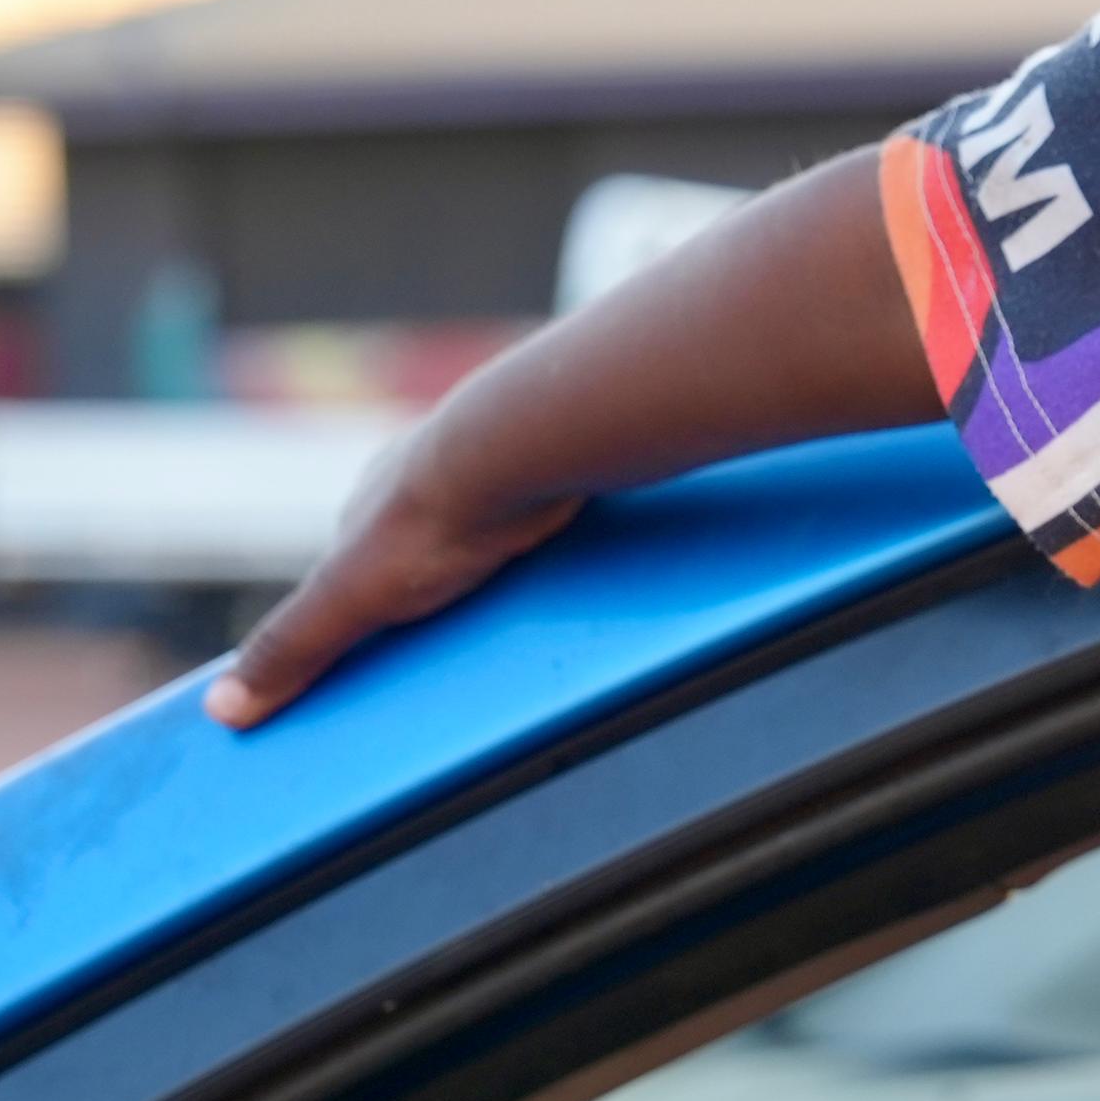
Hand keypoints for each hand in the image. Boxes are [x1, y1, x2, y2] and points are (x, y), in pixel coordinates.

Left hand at [192, 146, 933, 729]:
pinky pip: (302, 639)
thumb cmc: (633, 406)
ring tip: (271, 694)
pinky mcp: (365, 578)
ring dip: (299, 645)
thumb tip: (868, 384)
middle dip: (348, 600)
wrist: (561, 412)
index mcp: (481, 468)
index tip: (413, 581)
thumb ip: (758, 413)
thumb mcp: (685, 425)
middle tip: (328, 651)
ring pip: (330, 605)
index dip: (420, 551)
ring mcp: (385, 539)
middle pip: (374, 561)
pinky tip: (231, 716)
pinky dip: (268, 672)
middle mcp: (419, 496)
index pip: (438, 516)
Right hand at [206, 419, 580, 727]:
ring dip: (486, 584)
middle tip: (446, 661)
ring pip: (479, 546)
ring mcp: (488, 481)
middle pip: (417, 563)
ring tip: (504, 631)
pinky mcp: (544, 483)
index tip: (370, 669)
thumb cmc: (432, 517)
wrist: (527, 450)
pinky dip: (536, 563)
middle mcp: (423, 487)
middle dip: (425, 606)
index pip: (348, 578)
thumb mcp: (347, 596)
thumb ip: (289, 647)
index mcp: (364, 508)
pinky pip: (535, 533)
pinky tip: (554, 592)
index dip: (356, 622)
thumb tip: (222, 709)